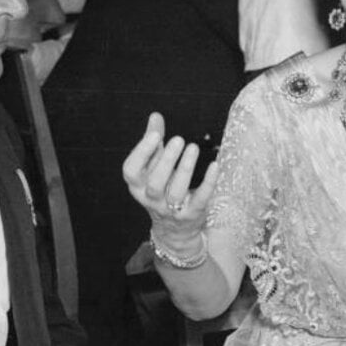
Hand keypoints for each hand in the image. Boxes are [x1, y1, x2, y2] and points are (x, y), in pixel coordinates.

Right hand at [122, 112, 217, 251]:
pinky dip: (208, 183)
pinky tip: (214, 165)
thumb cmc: (162, 188)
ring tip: (193, 147)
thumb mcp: (153, 167)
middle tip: (179, 139)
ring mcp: (171, 210)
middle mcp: (151, 200)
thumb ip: (153, 142)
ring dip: (185, 169)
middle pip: (155, 183)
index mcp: (137, 186)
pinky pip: (200, 199)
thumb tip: (155, 116)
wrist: (174, 230)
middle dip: (166, 160)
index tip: (155, 134)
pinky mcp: (192, 215)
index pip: (131, 171)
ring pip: (176, 192)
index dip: (141, 153)